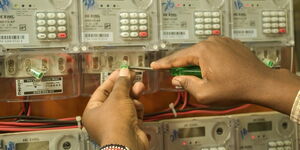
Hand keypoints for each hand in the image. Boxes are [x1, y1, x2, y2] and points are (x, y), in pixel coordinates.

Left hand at [82, 69, 148, 149]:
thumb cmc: (115, 123)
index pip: (102, 91)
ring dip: (133, 96)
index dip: (113, 80)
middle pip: (115, 97)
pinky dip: (137, 108)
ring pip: (126, 104)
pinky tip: (139, 105)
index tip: (121, 71)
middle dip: (126, 87)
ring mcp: (116, 124)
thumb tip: (124, 72)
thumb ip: (122, 83)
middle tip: (133, 77)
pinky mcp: (129, 128)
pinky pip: (133, 113)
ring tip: (139, 87)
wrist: (127, 143)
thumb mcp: (118, 97)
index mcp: (93, 111)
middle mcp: (103, 118)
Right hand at [151, 36, 299, 113]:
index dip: (164, 64)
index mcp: (203, 51)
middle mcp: (212, 42)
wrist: (261, 83)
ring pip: (201, 53)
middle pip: (189, 54)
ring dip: (197, 64)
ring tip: (200, 78)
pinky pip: (213, 51)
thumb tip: (177, 79)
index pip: (177, 58)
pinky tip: (212, 71)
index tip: (155, 65)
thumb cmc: (236, 88)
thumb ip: (186, 84)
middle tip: (176, 76)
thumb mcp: (205, 93)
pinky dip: (208, 60)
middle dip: (182, 66)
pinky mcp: (230, 44)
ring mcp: (222, 41)